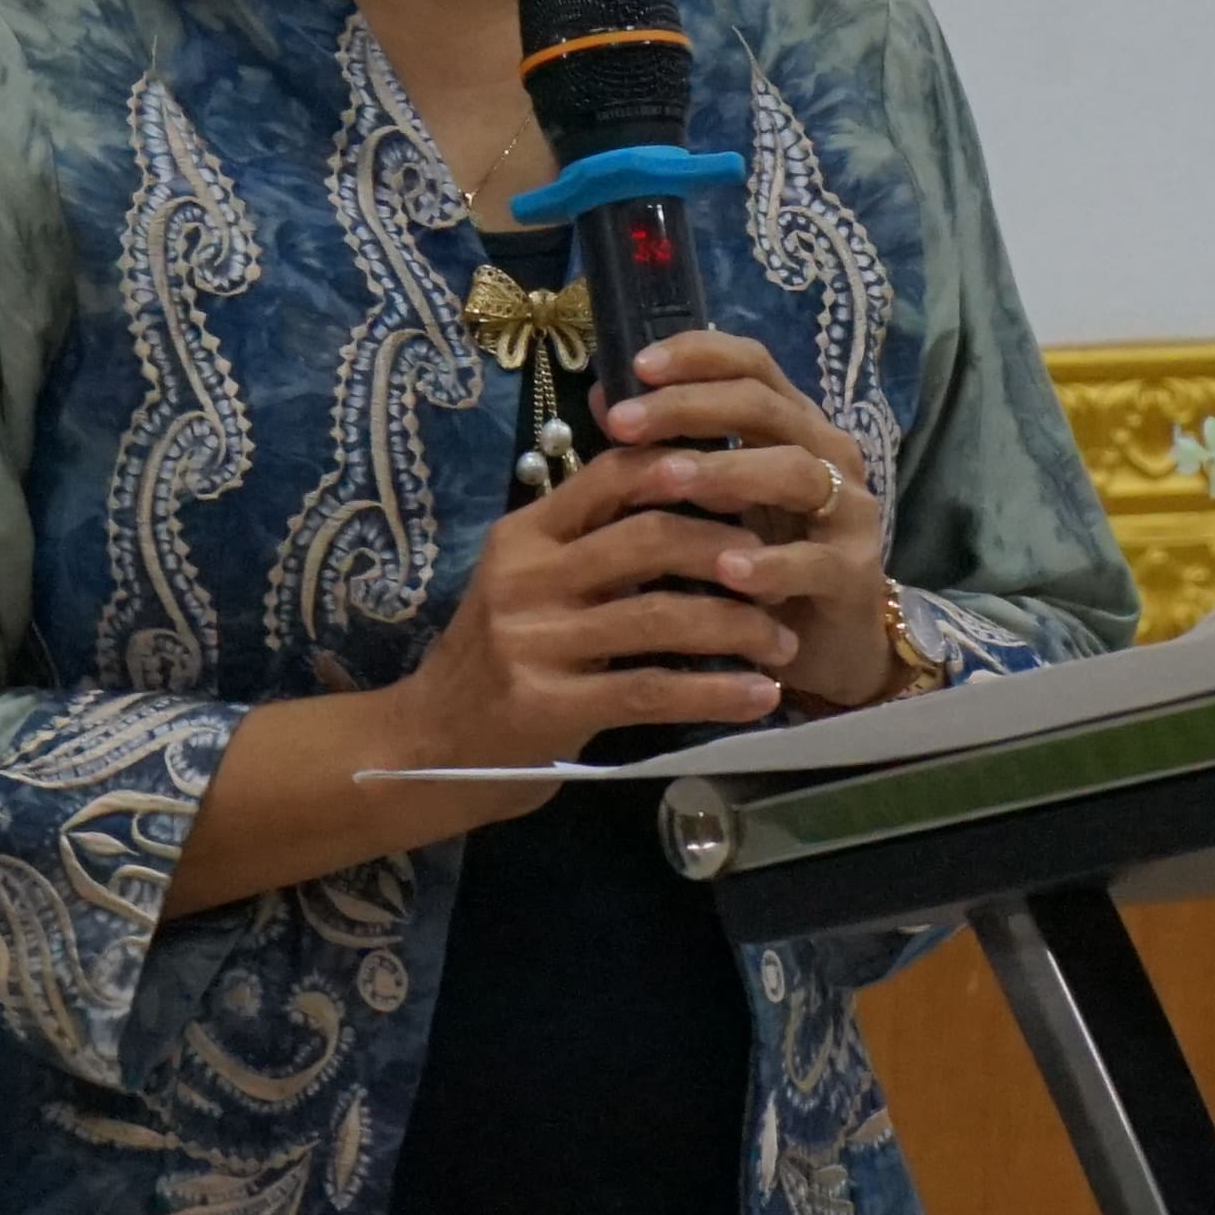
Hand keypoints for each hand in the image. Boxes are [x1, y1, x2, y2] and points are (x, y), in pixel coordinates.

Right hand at [386, 437, 806, 766]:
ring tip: (784, 642)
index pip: (613, 475)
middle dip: (728, 551)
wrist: (430, 743)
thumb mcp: (530, 582)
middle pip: (648, 538)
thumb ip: (592, 542)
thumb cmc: (498, 656)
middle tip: (779, 570)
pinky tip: (761, 696)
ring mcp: (533, 641)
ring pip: (660, 615)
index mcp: (525, 534)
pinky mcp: (548, 704)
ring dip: (738, 627)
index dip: (689, 471)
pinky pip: (651, 689)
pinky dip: (716, 691)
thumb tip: (694, 499)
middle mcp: (526, 578)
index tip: (749, 485)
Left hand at [597, 330, 898, 707]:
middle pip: (764, 405)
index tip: (637, 366)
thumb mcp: (711, 501)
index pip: (751, 365)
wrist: (823, 645)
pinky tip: (726, 567)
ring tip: (667, 480)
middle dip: (689, 408)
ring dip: (727, 471)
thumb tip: (603, 401)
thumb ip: (668, 450)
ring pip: (795, 470)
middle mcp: (826, 453)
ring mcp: (847, 510)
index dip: (697, 355)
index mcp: (791, 425)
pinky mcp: (855, 572)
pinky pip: (814, 560)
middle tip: (624, 423)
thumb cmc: (758, 561)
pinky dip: (770, 563)